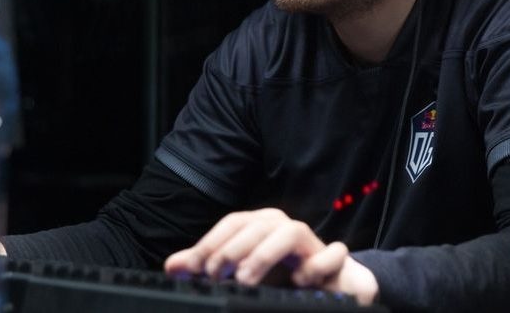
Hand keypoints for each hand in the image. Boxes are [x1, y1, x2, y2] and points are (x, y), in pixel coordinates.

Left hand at [163, 208, 378, 304]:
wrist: (327, 285)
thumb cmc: (279, 274)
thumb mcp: (239, 270)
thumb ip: (209, 266)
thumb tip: (172, 266)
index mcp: (261, 225)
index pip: (233, 223)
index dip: (212, 243)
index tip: (196, 269)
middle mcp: (285, 226)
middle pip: (257, 225)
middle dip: (233, 249)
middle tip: (216, 276)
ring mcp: (312, 241)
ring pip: (291, 231)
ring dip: (265, 253)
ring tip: (246, 280)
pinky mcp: (337, 260)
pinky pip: (334, 253)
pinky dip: (317, 264)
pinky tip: (299, 281)